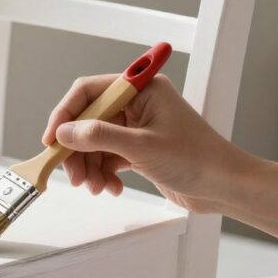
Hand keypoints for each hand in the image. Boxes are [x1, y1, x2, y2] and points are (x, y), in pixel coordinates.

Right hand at [42, 74, 259, 213]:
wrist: (225, 187)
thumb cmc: (197, 160)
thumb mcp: (142, 147)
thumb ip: (99, 136)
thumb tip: (65, 133)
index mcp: (142, 90)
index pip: (89, 92)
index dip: (65, 115)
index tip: (52, 140)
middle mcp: (138, 104)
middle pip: (88, 121)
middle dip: (77, 150)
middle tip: (74, 175)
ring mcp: (137, 127)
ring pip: (94, 143)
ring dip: (89, 167)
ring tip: (96, 187)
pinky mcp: (138, 149)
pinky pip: (107, 158)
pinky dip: (103, 174)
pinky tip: (111, 187)